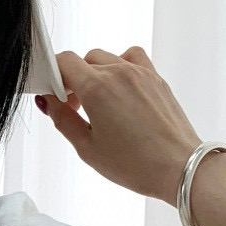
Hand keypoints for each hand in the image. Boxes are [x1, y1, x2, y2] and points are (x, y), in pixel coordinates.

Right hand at [36, 46, 202, 205]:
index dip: (53, 75)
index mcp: (97, 87)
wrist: (178, 167)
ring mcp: (140, 71)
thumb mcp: (87, 148)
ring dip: (94, 74)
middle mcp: (118, 71)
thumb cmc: (134, 164)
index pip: (64, 62)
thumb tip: (48, 101)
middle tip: (73, 108)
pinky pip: (130, 58)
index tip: (52, 94)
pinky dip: (119, 67)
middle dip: (72, 80)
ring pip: (105, 59)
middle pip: (84, 60)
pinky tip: (119, 90)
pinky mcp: (155, 77)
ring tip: (97, 103)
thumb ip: (63, 119)